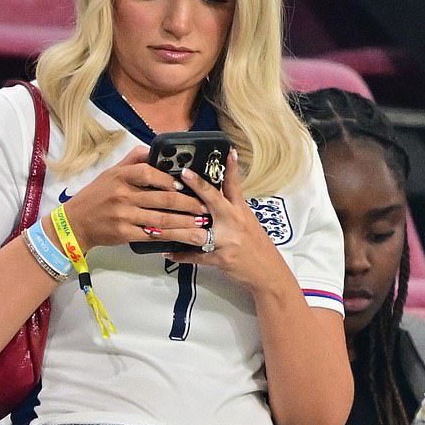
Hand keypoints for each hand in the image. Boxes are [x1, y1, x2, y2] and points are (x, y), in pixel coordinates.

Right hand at [61, 147, 207, 250]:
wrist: (75, 223)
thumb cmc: (97, 195)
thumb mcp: (111, 172)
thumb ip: (134, 160)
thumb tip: (156, 149)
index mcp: (120, 176)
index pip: (149, 172)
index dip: (169, 179)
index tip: (185, 185)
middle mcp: (122, 195)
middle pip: (162, 199)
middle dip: (188, 204)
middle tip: (204, 208)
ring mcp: (124, 216)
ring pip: (161, 219)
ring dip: (185, 223)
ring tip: (201, 225)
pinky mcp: (125, 234)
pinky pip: (152, 235)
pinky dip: (170, 237)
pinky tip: (183, 237)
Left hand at [160, 150, 280, 288]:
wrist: (268, 273)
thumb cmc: (257, 246)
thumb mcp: (248, 222)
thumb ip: (230, 209)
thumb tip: (210, 197)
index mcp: (240, 211)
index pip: (235, 185)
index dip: (230, 167)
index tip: (226, 151)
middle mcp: (233, 222)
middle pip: (214, 200)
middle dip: (198, 186)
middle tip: (183, 174)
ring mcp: (226, 240)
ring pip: (196, 232)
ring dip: (174, 229)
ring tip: (156, 224)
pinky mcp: (220, 258)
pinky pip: (196, 257)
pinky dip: (181, 256)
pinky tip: (168, 252)